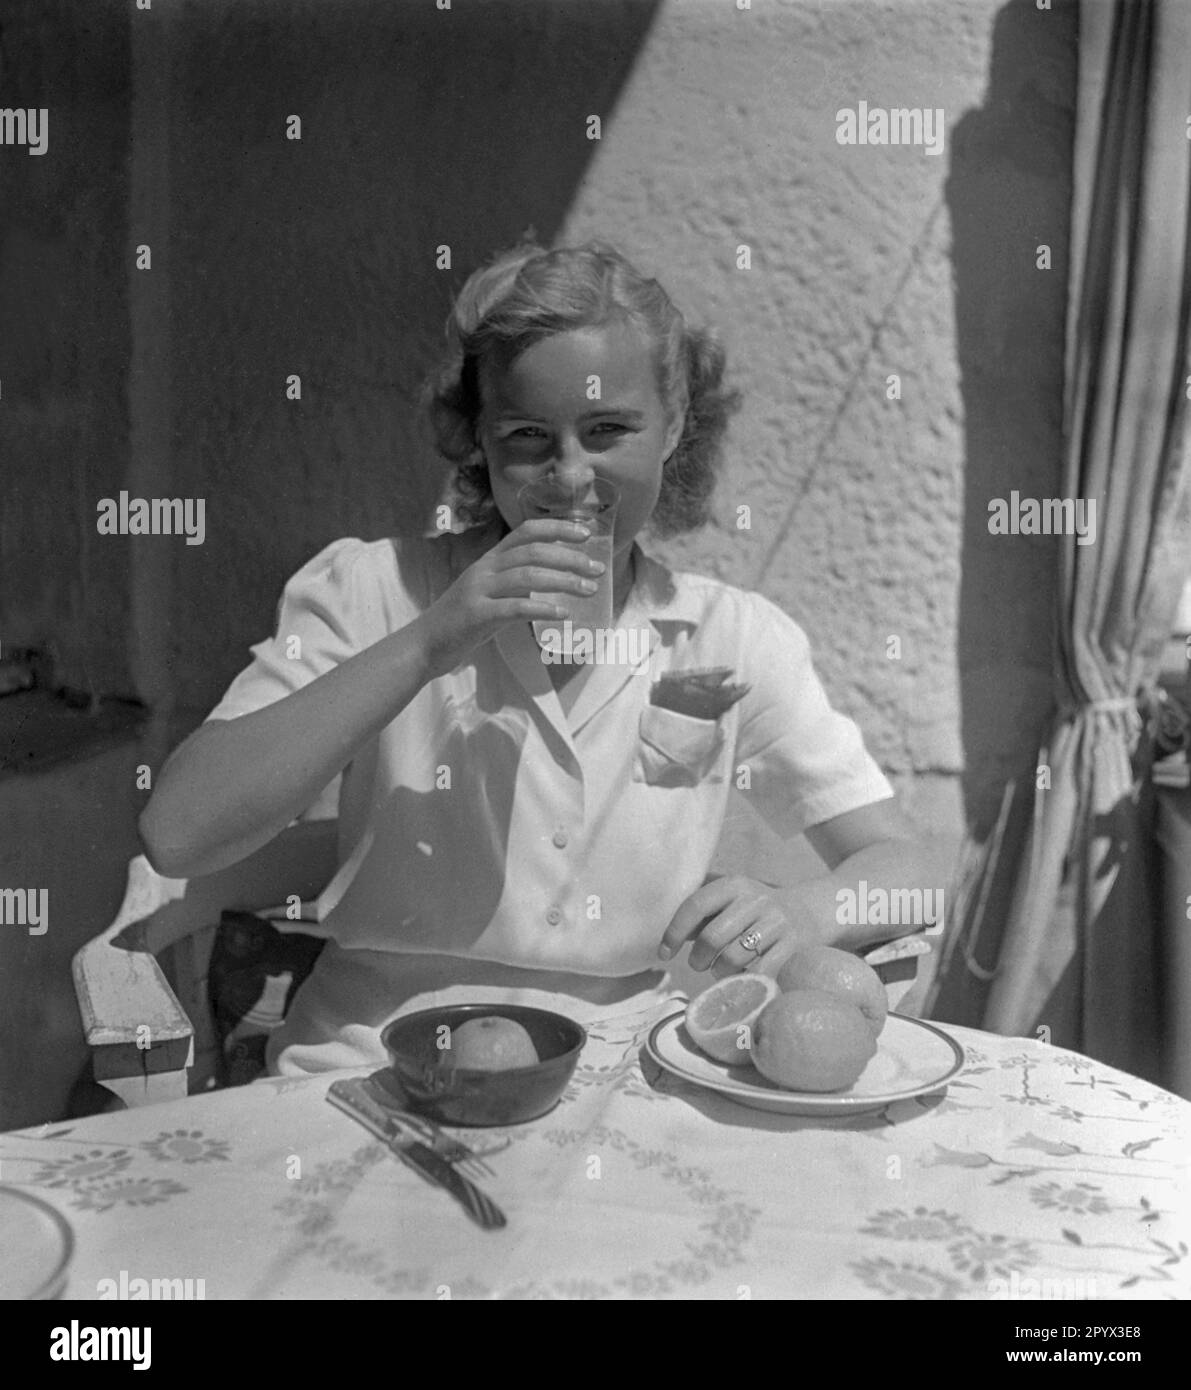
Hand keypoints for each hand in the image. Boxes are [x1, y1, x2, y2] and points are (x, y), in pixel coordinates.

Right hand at [418, 517, 603, 675]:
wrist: (424, 644)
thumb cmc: (462, 621)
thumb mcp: (488, 592)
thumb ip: (515, 583)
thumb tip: (552, 579)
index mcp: (490, 560)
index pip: (526, 531)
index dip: (558, 528)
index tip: (587, 534)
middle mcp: (485, 569)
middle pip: (534, 551)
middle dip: (570, 557)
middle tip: (597, 568)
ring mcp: (479, 590)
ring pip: (529, 576)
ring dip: (565, 581)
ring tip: (590, 590)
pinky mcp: (477, 615)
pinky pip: (516, 608)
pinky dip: (543, 609)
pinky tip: (563, 614)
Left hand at [659, 876, 819, 979]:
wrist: (814, 911)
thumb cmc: (760, 912)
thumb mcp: (734, 902)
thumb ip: (704, 917)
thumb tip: (670, 941)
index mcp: (735, 885)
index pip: (695, 905)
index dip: (674, 931)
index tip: (664, 953)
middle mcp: (756, 900)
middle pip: (711, 937)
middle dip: (698, 959)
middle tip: (698, 966)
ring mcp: (777, 923)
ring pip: (732, 958)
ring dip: (720, 973)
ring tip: (722, 971)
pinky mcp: (793, 946)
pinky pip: (758, 973)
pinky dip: (745, 982)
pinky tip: (744, 979)